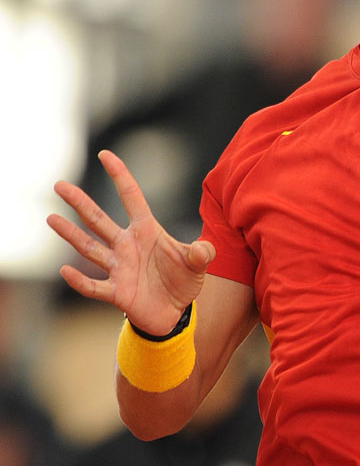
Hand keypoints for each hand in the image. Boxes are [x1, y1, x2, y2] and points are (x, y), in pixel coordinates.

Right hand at [46, 150, 213, 335]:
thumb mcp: (198, 264)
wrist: (175, 312)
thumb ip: (201, 253)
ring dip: (71, 234)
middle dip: (80, 202)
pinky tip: (65, 271)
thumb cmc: (183, 280)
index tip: (105, 154)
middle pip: (99, 220)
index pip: (131, 197)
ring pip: (90, 248)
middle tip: (59, 185)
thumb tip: (203, 249)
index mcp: (147, 231)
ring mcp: (118, 268)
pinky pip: (93, 285)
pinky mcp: (115, 292)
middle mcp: (127, 245)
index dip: (120, 176)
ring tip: (51, 218)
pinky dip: (80, 280)